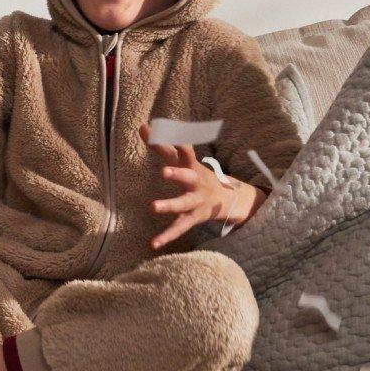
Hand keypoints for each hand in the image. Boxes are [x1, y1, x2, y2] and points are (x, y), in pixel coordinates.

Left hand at [140, 125, 255, 249]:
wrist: (227, 199)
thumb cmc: (195, 174)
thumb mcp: (182, 159)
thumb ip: (162, 144)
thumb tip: (142, 126)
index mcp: (192, 166)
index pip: (185, 151)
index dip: (177, 142)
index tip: (164, 132)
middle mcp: (196, 183)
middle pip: (188, 177)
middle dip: (177, 173)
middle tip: (164, 171)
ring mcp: (195, 202)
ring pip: (183, 204)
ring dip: (169, 205)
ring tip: (152, 206)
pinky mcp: (192, 218)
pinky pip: (179, 228)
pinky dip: (166, 237)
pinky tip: (153, 244)